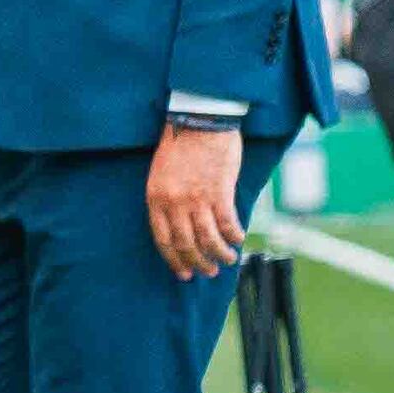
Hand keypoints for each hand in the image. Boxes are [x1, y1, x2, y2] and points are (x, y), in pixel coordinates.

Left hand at [144, 122, 247, 277]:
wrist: (199, 120)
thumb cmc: (180, 144)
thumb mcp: (161, 174)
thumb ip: (168, 200)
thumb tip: (180, 225)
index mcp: (155, 198)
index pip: (163, 240)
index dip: (174, 260)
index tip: (183, 272)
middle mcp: (173, 203)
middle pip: (186, 244)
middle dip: (198, 263)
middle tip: (209, 272)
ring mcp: (196, 199)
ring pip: (208, 239)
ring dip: (219, 254)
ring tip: (228, 260)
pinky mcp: (219, 192)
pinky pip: (226, 224)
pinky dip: (233, 235)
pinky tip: (238, 239)